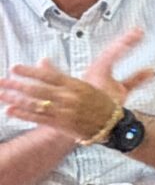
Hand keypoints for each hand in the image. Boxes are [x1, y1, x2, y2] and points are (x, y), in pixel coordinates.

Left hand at [0, 26, 151, 140]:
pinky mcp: (62, 125)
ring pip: (36, 104)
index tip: (15, 67)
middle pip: (39, 90)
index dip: (31, 72)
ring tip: (1, 94)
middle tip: (2, 81)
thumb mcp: (95, 80)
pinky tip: (10, 111)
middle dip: (18, 86)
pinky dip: (24, 115)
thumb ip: (70, 71)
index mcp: (78, 86)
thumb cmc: (106, 102)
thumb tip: (48, 58)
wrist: (114, 125)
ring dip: (16, 100)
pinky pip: (40, 119)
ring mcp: (65, 112)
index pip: (50, 76)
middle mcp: (70, 98)